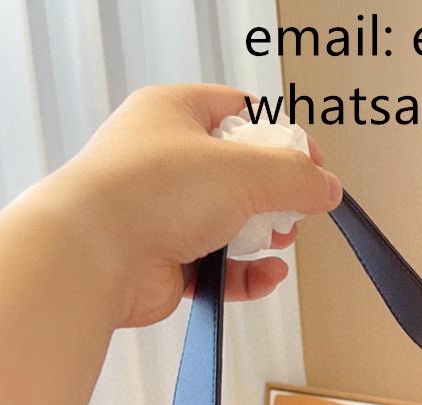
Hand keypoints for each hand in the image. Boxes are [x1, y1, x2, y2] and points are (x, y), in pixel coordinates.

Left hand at [36, 84, 341, 326]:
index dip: (282, 136)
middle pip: (241, 174)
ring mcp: (164, 213)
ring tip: (276, 243)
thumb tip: (326, 187)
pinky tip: (266, 275)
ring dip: (262, 238)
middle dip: (275, 197)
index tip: (312, 163)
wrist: (95, 255)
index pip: (240, 112)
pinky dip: (247, 275)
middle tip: (293, 209)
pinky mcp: (167, 260)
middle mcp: (165, 161)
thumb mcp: (243, 170)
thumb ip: (296, 179)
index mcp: (173, 114)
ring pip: (232, 224)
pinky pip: (220, 268)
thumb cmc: (145, 193)